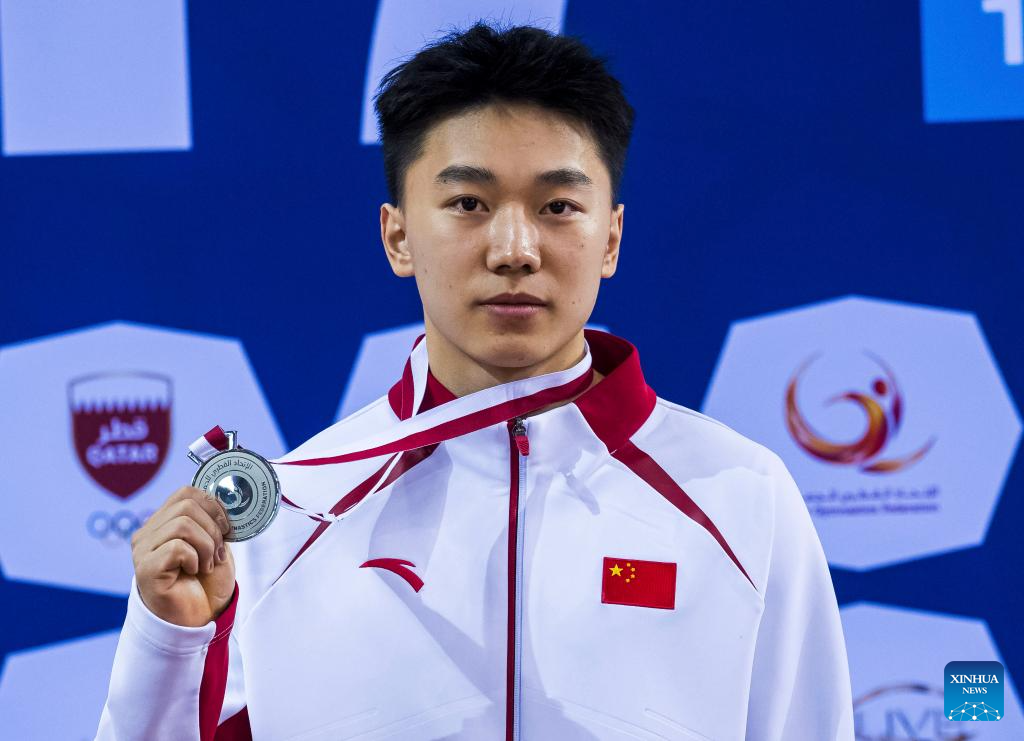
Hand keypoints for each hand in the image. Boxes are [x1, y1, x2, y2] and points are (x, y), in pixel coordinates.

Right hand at [131, 486, 234, 626]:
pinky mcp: (145, 569)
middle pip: (187, 505)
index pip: (186, 492)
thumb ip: (214, 521)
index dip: (214, 505)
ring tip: (207, 564)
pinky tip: (193, 572)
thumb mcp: (216, 544)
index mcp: (163, 522)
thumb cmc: (206, 583)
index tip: (226, 529)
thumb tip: (227, 499)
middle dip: (213, 528)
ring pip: (182, 524)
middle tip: (217, 553)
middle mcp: (147, 533)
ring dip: (206, 545)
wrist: (200, 619)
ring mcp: (143, 551)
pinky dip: (195, 558)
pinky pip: (177, 547)